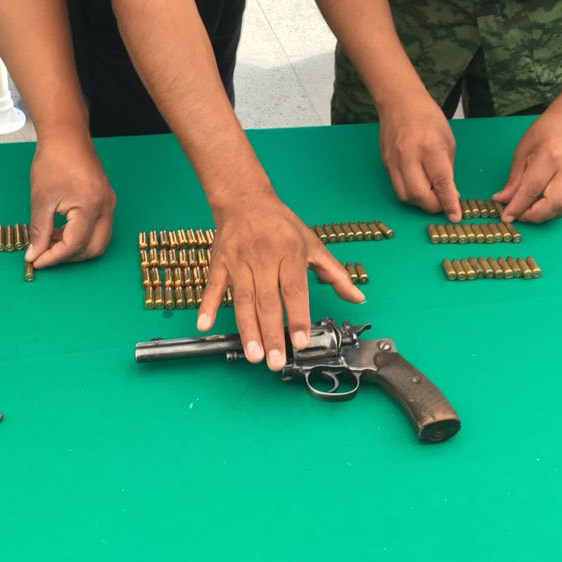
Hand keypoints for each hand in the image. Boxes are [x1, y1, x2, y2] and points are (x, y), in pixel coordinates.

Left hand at [25, 134, 115, 266]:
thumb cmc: (53, 161)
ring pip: (98, 240)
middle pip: (93, 248)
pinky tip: (61, 230)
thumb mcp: (41, 198)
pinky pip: (98, 227)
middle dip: (68, 257)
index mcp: (90, 206)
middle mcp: (106, 207)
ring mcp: (109, 203)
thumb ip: (39, 230)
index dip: (54, 257)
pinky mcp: (106, 200)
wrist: (67, 135)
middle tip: (44, 255)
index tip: (36, 260)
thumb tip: (34, 254)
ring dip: (75, 247)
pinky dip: (81, 235)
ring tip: (51, 242)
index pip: (75, 244)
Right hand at [195, 193, 363, 370]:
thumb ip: (334, 273)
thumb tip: (357, 297)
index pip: (294, 290)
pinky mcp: (219, 263)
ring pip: (243, 299)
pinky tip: (205, 325)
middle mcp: (264, 257)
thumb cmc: (281, 224)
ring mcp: (239, 261)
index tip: (300, 341)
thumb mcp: (312, 244)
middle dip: (272, 333)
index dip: (298, 317)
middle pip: (268, 300)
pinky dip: (208, 305)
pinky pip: (213, 286)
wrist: (245, 199)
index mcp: (290, 252)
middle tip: (275, 361)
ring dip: (247, 329)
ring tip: (253, 355)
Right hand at [377, 94, 460, 218]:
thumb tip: (450, 193)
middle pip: (419, 195)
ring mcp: (393, 161)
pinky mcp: (385, 164)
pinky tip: (419, 187)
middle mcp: (408, 156)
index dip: (449, 202)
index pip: (441, 183)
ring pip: (405, 196)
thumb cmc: (427, 117)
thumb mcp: (448, 141)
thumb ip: (448, 169)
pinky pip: (397, 187)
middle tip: (443, 204)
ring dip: (420, 202)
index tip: (455, 215)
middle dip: (433, 206)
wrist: (399, 102)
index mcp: (429, 147)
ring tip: (431, 195)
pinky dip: (410, 193)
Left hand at [493, 110, 561, 222]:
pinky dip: (551, 212)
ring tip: (526, 212)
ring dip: (543, 216)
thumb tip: (502, 199)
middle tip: (517, 215)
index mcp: (550, 157)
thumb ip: (514, 179)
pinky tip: (539, 207)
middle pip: (553, 204)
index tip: (506, 216)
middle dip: (533, 216)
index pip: (532, 189)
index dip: (517, 206)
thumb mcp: (522, 151)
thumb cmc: (545, 132)